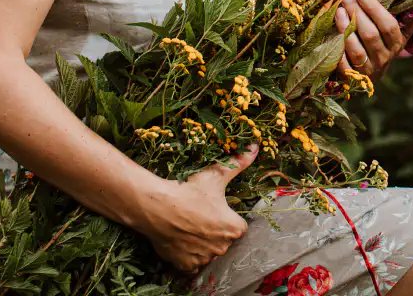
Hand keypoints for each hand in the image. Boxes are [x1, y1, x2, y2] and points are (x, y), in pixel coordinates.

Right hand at [134, 144, 258, 272]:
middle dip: (215, 231)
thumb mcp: (216, 175)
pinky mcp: (186, 264)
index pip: (238, 227)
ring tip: (189, 226)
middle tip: (200, 216)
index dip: (227, 218)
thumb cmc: (189, 191)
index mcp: (234, 229)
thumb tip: (255, 147)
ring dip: (202, 243)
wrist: (157, 207)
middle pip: (223, 241)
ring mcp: (203, 258)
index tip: (216, 210)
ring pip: (208, 252)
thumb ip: (238, 163)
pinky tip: (182, 240)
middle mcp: (222, 247)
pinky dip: (189, 255)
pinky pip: (192, 263)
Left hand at [335, 0, 412, 80]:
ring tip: (339, 11)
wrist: (370, 75)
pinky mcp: (351, 77)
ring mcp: (368, 69)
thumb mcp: (401, 34)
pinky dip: (338, 47)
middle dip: (358, 14)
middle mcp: (384, 58)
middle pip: (371, 35)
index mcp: (397, 45)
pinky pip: (343, 62)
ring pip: (356, 48)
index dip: (375, 10)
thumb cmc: (385, 45)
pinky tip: (332, 31)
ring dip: (346, 28)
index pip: (388, 26)